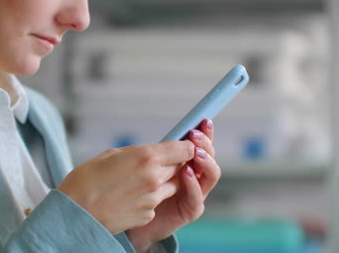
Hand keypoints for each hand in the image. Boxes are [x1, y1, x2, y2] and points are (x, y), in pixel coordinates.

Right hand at [57, 140, 194, 233]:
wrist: (75, 213)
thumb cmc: (86, 180)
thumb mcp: (111, 155)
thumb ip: (137, 152)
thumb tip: (151, 153)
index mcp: (146, 157)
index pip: (184, 149)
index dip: (184, 147)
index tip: (180, 147)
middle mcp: (155, 178)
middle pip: (180, 168)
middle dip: (172, 164)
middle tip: (154, 163)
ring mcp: (153, 199)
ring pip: (171, 186)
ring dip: (163, 181)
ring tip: (139, 180)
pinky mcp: (148, 215)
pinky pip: (157, 202)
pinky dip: (149, 198)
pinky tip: (130, 196)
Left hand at [126, 119, 220, 252]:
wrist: (127, 218)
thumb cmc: (131, 188)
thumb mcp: (139, 164)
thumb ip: (151, 153)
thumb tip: (158, 141)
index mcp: (182, 161)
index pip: (199, 144)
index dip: (203, 132)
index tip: (202, 120)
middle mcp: (193, 175)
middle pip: (209, 156)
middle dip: (205, 143)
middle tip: (195, 135)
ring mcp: (194, 193)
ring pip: (211, 175)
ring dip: (205, 162)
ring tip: (196, 153)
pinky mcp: (189, 210)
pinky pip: (197, 197)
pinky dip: (194, 185)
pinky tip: (186, 173)